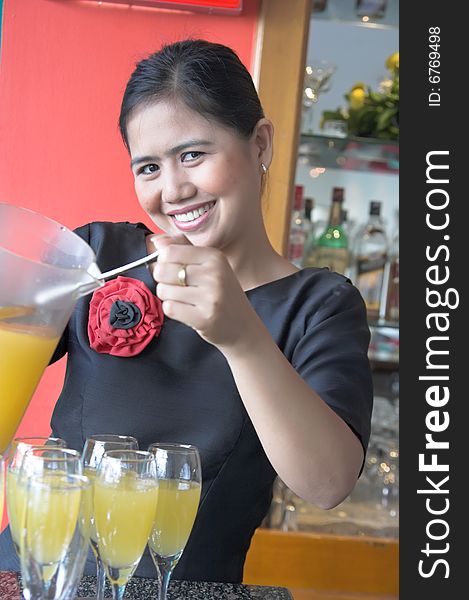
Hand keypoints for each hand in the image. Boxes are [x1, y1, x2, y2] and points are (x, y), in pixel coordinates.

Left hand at [149, 235, 259, 349]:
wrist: (242, 325)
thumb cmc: (221, 294)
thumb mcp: (209, 266)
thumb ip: (183, 250)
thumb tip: (157, 241)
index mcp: (214, 257)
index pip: (170, 251)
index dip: (163, 261)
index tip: (171, 269)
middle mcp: (214, 274)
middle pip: (162, 270)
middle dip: (162, 280)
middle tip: (175, 287)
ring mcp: (210, 297)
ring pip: (164, 290)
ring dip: (167, 297)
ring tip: (183, 300)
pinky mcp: (204, 318)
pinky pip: (170, 308)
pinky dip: (172, 310)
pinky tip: (186, 310)